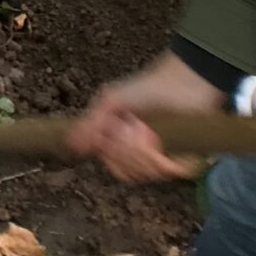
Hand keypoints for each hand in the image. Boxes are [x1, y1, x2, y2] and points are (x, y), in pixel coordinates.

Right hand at [66, 51, 227, 182]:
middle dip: (127, 151)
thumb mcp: (111, 101)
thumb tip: (70, 146)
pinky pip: (171, 172)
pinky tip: (161, 141)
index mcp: (125, 142)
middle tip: (133, 126)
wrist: (183, 80)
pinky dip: (164, 159)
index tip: (112, 134)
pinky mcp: (185, 158)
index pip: (113, 165)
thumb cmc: (146, 88)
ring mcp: (165, 157)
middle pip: (128, 172)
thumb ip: (90, 124)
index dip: (112, 155)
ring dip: (144, 152)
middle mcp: (144, 154)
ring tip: (148, 130)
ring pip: (147, 174)